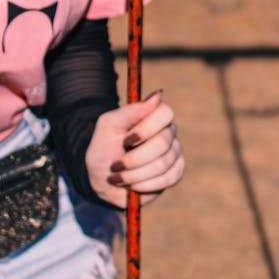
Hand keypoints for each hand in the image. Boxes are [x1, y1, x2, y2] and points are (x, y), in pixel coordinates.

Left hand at [85, 90, 184, 208]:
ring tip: (120, 175)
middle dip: (134, 159)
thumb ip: (131, 110)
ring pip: (163, 164)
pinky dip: (145, 185)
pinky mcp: (176, 172)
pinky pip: (168, 179)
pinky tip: (133, 185)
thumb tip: (159, 94)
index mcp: (152, 115)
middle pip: (162, 143)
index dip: (145, 129)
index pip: (165, 113)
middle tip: (116, 164)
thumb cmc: (104, 147)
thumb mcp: (109, 126)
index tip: (126, 140)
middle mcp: (167, 131)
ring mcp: (174, 152)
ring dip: (135, 174)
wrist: (102, 178)